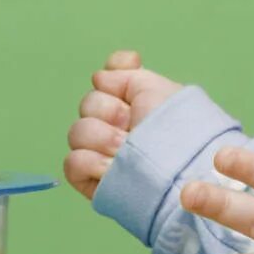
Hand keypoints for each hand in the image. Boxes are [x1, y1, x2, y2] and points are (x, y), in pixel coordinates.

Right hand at [64, 50, 183, 199]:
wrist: (181, 169)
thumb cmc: (177, 130)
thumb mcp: (157, 90)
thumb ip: (126, 73)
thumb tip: (98, 77)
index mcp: (132, 105)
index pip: (105, 80)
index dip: (112, 78)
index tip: (130, 77)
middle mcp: (115, 127)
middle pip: (88, 104)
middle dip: (110, 111)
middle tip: (133, 126)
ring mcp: (101, 154)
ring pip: (77, 132)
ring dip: (103, 138)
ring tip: (125, 150)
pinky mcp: (91, 180)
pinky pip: (72, 162)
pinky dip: (91, 162)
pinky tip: (112, 167)